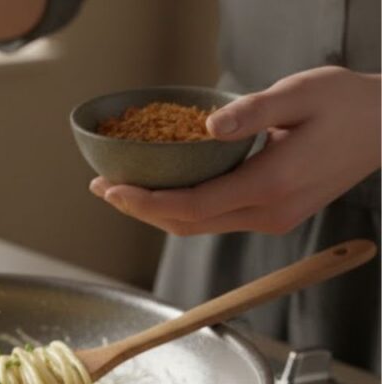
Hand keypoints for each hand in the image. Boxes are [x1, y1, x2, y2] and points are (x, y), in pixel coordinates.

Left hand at [90, 67, 381, 235]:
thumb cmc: (346, 103)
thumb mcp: (300, 93)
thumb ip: (253, 111)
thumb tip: (208, 127)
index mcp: (272, 183)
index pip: (192, 205)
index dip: (145, 202)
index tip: (110, 189)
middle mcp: (270, 211)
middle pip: (188, 224)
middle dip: (140, 209)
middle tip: (101, 188)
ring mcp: (274, 218)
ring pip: (201, 226)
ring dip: (158, 212)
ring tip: (121, 190)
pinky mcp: (276, 215)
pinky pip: (218, 219)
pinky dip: (183, 209)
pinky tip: (162, 190)